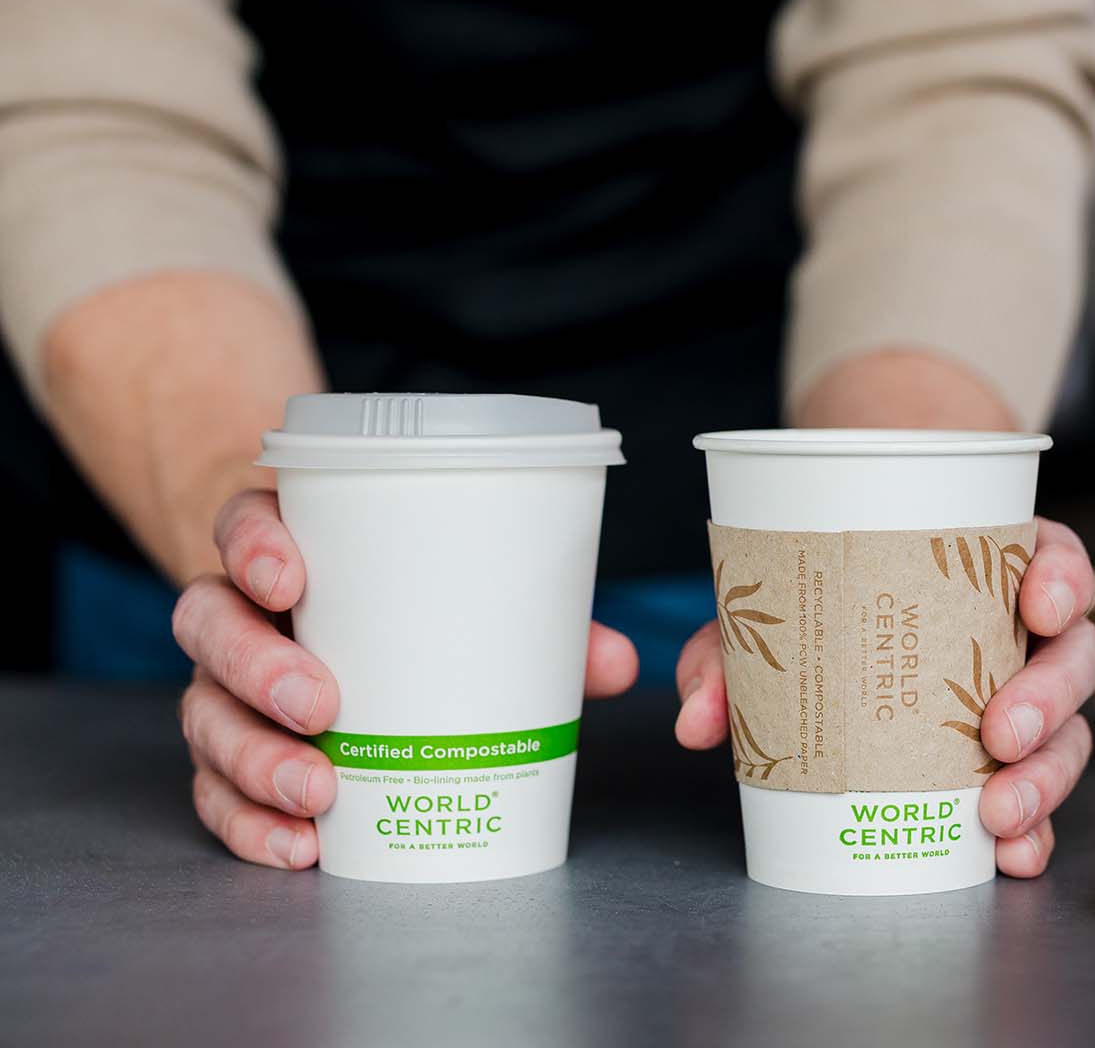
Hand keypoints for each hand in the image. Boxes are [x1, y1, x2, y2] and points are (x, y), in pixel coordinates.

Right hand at [172, 489, 640, 868]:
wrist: (352, 635)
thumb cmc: (417, 604)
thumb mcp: (471, 598)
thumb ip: (539, 624)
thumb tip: (618, 664)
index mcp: (294, 545)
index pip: (243, 521)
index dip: (254, 546)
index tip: (291, 579)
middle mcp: (242, 608)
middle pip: (210, 622)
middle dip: (258, 668)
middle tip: (321, 706)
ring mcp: (227, 682)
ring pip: (204, 711)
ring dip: (254, 758)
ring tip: (318, 792)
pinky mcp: (229, 749)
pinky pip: (212, 787)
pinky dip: (248, 821)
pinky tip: (297, 844)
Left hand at [673, 516, 1094, 877]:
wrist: (822, 651)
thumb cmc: (819, 615)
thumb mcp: (774, 620)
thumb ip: (731, 654)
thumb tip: (700, 718)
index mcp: (987, 571)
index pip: (1054, 557)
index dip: (1062, 578)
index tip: (1039, 605)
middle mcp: (1021, 636)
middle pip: (1075, 655)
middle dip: (1049, 698)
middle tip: (999, 734)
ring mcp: (1027, 702)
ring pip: (1070, 734)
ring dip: (1046, 777)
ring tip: (1000, 813)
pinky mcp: (1015, 766)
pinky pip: (1045, 799)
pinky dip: (1034, 831)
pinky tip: (1012, 855)